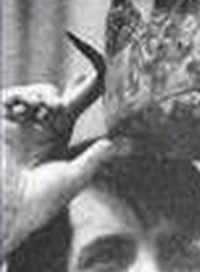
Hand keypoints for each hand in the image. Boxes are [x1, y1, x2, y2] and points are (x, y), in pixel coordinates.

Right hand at [2, 36, 117, 255]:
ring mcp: (20, 122)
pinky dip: (25, 96)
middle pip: (64, 94)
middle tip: (93, 61)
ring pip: (42, 92)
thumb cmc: (39, 202)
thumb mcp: (73, 177)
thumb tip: (116, 142)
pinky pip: (13, 97)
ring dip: (49, 96)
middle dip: (80, 82)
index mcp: (60, 135)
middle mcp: (41, 125)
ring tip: (50, 110)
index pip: (80, 104)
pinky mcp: (0, 121)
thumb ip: (94, 158)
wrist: (5, 210)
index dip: (94, 86)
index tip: (107, 72)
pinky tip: (32, 108)